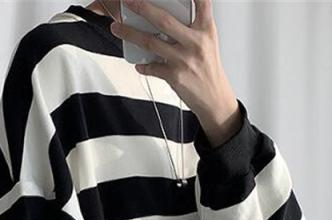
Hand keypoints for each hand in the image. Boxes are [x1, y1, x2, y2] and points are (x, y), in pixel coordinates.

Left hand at [111, 0, 238, 138]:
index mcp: (206, 30)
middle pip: (164, 20)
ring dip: (130, 34)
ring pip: (151, 42)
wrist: (214, 98)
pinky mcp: (175, 76)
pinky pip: (152, 67)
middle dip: (143, 8)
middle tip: (129, 1)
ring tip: (117, 28)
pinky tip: (139, 63)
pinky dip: (143, 65)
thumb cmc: (209, 68)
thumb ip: (192, 26)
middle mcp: (195, 43)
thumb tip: (169, 13)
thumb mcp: (208, 42)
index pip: (202, 2)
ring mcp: (183, 60)